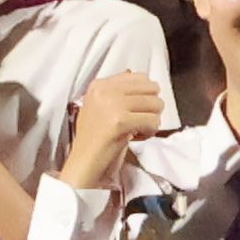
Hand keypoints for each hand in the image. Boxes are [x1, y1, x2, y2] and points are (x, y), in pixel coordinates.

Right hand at [54, 68, 164, 191]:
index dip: (146, 95)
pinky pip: (153, 121)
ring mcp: (111, 105)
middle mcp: (104, 90)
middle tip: (140, 120)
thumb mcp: (101, 106)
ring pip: (156, 104)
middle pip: (151, 88)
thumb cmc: (95, 139)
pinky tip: (138, 137)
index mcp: (99, 84)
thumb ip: (120, 93)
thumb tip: (148, 84)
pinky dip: (150, 131)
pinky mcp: (119, 121)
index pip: (140, 77)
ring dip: (152, 120)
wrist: (83, 162)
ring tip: (139, 130)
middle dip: (152, 107)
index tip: (136, 110)